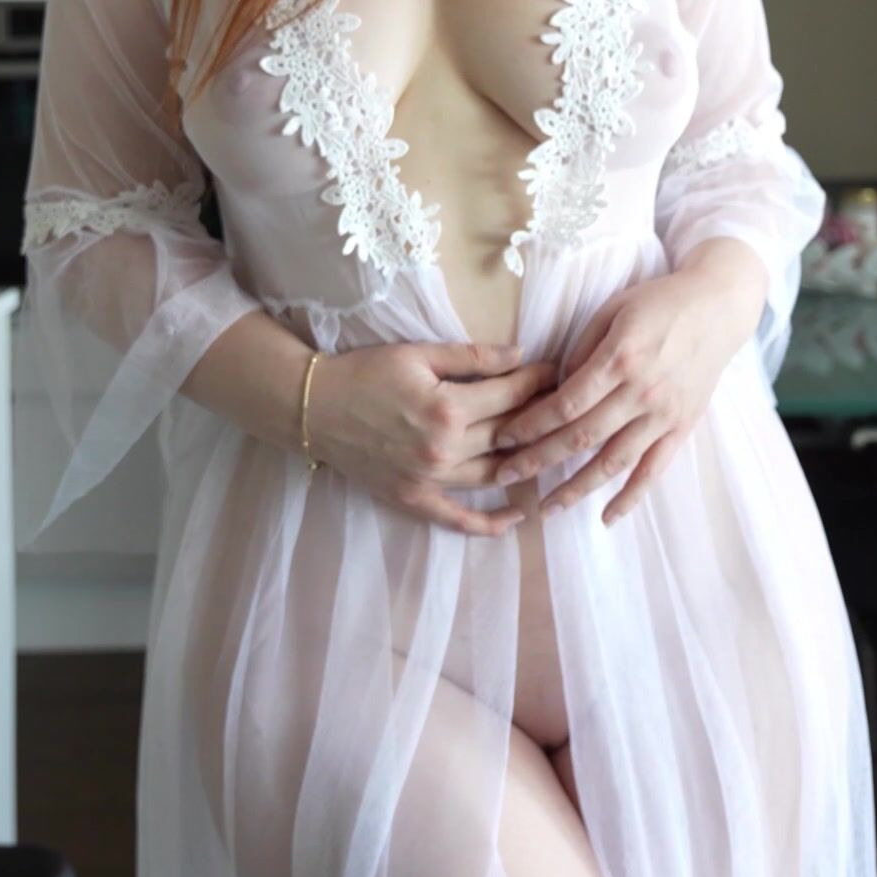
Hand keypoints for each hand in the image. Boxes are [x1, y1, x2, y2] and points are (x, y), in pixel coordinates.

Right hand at [310, 341, 559, 536]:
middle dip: (541, 417)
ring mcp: (428, 479)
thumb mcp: (419, 353)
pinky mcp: (411, 498)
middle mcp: (443, 449)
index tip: (559, 372)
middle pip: (510, 435)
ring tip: (551, 448)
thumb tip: (522, 356)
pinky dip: (488, 524)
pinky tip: (518, 517)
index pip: (512, 396)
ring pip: (495, 475)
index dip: (540, 382)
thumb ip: (474, 356)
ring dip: (527, 463)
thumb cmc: (365, 373)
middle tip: (564, 405)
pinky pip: (456, 518)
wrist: (312, 407)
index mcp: (447, 408)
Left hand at [490, 245, 764, 522]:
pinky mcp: (683, 426)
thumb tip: (554, 389)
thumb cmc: (660, 302)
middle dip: (538, 460)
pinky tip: (607, 517)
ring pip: (614, 461)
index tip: (503, 438)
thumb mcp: (612, 311)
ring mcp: (664, 413)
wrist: (720, 306)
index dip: (530, 425)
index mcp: (620, 358)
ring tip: (547, 508)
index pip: (564, 404)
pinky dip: (632, 497)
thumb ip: (581, 351)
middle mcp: (642, 391)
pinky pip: (655, 469)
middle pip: (581, 436)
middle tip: (505, 476)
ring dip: (577, 488)